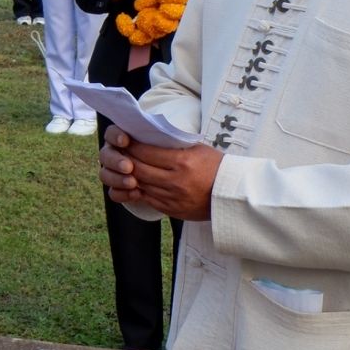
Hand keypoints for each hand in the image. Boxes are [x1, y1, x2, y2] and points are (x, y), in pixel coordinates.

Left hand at [100, 125, 220, 219]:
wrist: (232, 194)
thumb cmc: (216, 166)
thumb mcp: (197, 149)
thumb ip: (173, 145)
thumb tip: (148, 138)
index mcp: (182, 162)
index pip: (145, 152)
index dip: (130, 146)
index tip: (123, 139)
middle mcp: (174, 181)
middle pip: (138, 169)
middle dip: (124, 159)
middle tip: (117, 152)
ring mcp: (172, 198)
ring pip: (140, 185)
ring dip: (127, 176)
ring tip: (122, 167)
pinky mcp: (172, 210)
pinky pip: (147, 199)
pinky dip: (138, 190)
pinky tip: (133, 182)